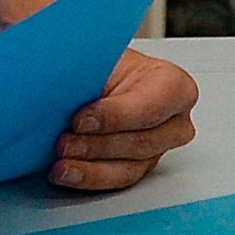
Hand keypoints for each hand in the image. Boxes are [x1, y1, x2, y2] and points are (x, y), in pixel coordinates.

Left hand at [49, 47, 197, 193]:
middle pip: (141, 142)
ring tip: (61, 163)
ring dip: (90, 167)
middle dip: (98, 144)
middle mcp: (172, 121)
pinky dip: (87, 177)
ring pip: (129, 167)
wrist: (92, 74)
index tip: (80, 118)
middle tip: (64, 141)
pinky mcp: (137, 166)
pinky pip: (115, 180)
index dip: (116, 115)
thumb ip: (89, 65)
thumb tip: (61, 72)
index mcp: (173, 85)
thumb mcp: (97, 55)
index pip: (152, 106)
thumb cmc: (101, 62)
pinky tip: (66, 173)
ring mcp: (157, 148)